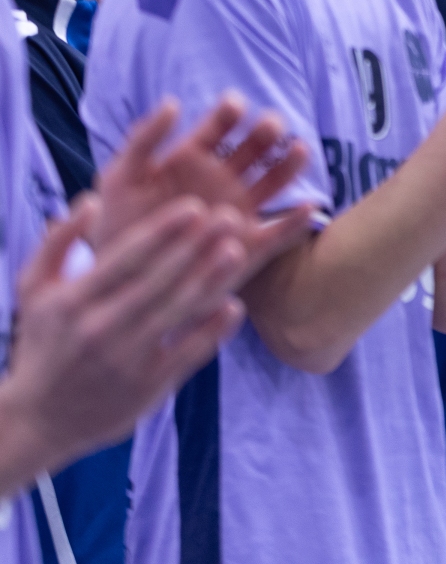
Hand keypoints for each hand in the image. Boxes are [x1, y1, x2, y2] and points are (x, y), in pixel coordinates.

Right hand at [2, 195, 246, 468]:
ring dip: (211, 280)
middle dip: (196, 246)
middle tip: (231, 217)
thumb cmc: (42, 344)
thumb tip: (92, 201)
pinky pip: (187, 353)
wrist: (38, 421)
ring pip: (176, 313)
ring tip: (237, 250)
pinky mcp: (147, 387)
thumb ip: (57, 242)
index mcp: (71, 302)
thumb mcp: (33, 291)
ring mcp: (125, 360)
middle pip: (157, 281)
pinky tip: (235, 305)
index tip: (195, 206)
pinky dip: (212, 330)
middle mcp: (99, 329)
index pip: (124, 259)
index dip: (162, 231)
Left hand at [92, 97, 314, 284]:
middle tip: (271, 125)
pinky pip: (281, 232)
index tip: (235, 105)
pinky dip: (298, 221)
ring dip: (290, 164)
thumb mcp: (119, 178)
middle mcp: (222, 180)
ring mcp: (238, 211)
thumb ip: (142, 140)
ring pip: (275, 181)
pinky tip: (310, 206)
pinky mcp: (248, 244)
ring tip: (300, 149)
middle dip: (266, 132)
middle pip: (255, 148)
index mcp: (193, 159)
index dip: (230, 113)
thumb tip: (174, 101)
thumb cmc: (116, 225)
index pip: (220, 127)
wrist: (122, 278)